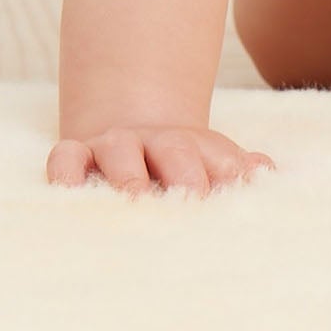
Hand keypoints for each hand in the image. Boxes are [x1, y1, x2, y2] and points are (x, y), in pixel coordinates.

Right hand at [46, 125, 275, 196]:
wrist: (129, 128)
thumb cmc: (178, 165)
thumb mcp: (210, 163)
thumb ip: (238, 170)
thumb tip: (265, 172)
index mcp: (198, 147)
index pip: (220, 159)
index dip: (231, 175)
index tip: (241, 196)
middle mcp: (156, 141)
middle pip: (176, 150)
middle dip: (186, 175)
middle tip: (194, 202)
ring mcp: (115, 145)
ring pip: (120, 150)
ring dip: (129, 174)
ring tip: (136, 199)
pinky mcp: (75, 154)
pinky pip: (65, 157)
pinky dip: (66, 173)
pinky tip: (72, 194)